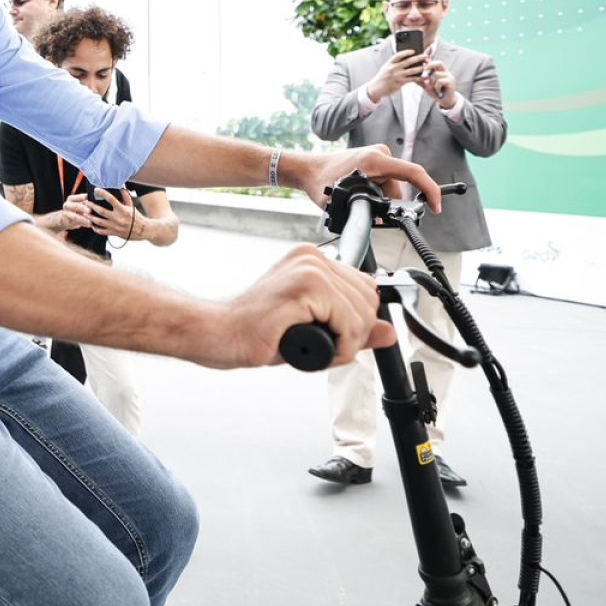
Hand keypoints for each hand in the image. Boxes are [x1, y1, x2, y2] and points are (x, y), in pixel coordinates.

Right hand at [54, 196, 94, 231]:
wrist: (64, 219)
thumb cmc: (76, 209)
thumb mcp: (79, 203)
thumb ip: (86, 202)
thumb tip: (98, 200)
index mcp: (71, 199)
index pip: (77, 197)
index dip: (83, 197)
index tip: (89, 198)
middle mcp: (67, 205)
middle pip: (75, 206)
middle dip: (83, 208)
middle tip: (90, 211)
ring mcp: (66, 214)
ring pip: (75, 216)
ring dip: (83, 219)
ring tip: (90, 222)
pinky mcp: (68, 222)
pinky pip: (76, 223)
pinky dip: (83, 224)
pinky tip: (90, 225)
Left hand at [81, 187, 142, 239]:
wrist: (143, 230)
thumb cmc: (137, 217)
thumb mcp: (131, 206)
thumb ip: (125, 197)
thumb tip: (121, 187)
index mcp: (122, 209)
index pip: (111, 199)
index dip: (103, 193)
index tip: (96, 190)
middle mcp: (118, 218)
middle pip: (101, 211)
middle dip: (92, 206)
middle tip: (85, 203)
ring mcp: (115, 226)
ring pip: (99, 222)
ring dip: (90, 217)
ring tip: (84, 213)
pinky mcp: (114, 233)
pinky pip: (102, 231)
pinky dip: (95, 228)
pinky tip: (91, 225)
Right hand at [208, 244, 391, 368]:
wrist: (217, 333)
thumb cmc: (255, 331)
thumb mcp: (314, 329)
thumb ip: (353, 329)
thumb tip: (389, 332)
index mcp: (313, 260)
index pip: (367, 289)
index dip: (356, 322)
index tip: (332, 336)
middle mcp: (312, 258)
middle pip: (369, 302)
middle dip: (353, 335)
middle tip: (322, 347)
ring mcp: (308, 269)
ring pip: (362, 315)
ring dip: (345, 345)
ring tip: (313, 348)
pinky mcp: (304, 288)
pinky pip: (347, 324)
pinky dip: (338, 347)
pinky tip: (310, 348)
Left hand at [291, 143, 441, 213]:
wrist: (308, 170)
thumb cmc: (320, 181)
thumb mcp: (339, 200)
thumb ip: (362, 210)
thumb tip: (378, 220)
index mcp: (375, 160)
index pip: (413, 173)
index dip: (429, 190)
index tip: (436, 206)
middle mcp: (380, 154)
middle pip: (399, 187)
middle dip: (391, 205)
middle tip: (374, 216)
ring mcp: (378, 156)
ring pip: (392, 187)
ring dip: (382, 201)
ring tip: (358, 204)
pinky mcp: (375, 161)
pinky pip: (385, 183)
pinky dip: (379, 195)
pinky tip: (363, 199)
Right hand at [364, 49, 425, 102]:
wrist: (376, 89)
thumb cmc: (383, 78)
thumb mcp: (386, 68)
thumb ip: (395, 64)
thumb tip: (408, 60)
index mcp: (389, 63)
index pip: (398, 55)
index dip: (406, 52)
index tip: (413, 50)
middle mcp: (393, 69)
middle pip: (408, 62)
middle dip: (418, 58)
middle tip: (425, 56)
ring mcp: (397, 76)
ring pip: (412, 70)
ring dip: (421, 68)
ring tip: (427, 66)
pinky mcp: (400, 83)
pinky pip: (412, 79)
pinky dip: (420, 78)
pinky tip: (425, 76)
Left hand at [417, 59, 458, 109]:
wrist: (444, 101)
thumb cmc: (436, 92)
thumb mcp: (426, 86)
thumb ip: (420, 80)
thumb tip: (410, 76)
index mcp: (440, 71)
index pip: (435, 62)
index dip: (429, 60)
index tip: (423, 58)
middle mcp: (445, 72)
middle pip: (439, 63)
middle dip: (430, 65)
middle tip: (424, 68)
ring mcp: (449, 76)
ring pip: (436, 74)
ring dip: (432, 82)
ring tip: (433, 88)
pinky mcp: (451, 82)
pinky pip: (440, 81)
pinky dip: (436, 87)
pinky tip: (438, 91)